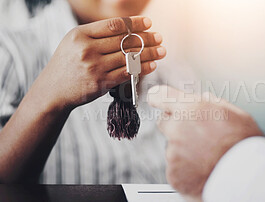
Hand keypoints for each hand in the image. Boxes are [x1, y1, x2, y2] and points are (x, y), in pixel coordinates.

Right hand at [31, 16, 165, 110]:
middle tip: (159, 37)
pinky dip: (142, 68)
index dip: (135, 23)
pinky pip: (127, 73)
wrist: (53, 90)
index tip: (149, 23)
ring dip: (149, 53)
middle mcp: (87, 49)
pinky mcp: (101, 83)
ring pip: (129, 57)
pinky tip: (152, 65)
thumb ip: (97, 34)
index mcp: (81, 35)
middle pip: (125, 41)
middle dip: (147, 38)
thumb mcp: (74, 42)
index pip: (114, 25)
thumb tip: (129, 29)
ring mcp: (94, 67)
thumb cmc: (67, 64)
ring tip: (161, 51)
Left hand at [147, 85, 263, 200]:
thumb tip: (200, 99)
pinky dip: (186, 169)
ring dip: (184, 150)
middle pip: (164, 122)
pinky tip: (203, 169)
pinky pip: (175, 168)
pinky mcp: (173, 174)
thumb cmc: (244, 144)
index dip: (159, 98)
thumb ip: (210, 103)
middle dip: (176, 127)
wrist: (247, 177)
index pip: (159, 96)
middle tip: (198, 136)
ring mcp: (173, 153)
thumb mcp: (233, 112)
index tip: (158, 99)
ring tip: (207, 156)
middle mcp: (177, 129)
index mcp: (191, 109)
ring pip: (172, 148)